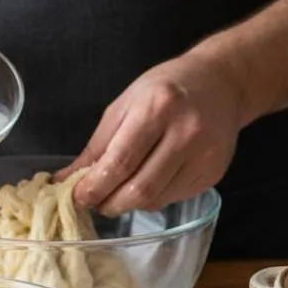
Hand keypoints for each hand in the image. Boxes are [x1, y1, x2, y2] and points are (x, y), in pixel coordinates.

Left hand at [67, 49, 246, 215]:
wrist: (221, 83)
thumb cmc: (165, 89)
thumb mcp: (124, 105)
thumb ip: (97, 146)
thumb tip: (66, 180)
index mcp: (158, 107)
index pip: (120, 162)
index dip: (94, 187)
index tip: (78, 197)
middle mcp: (186, 131)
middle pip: (140, 189)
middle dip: (110, 203)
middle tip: (96, 202)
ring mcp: (204, 155)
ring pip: (156, 199)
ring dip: (129, 204)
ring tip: (119, 192)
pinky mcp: (213, 172)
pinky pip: (173, 198)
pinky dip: (152, 198)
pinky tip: (147, 182)